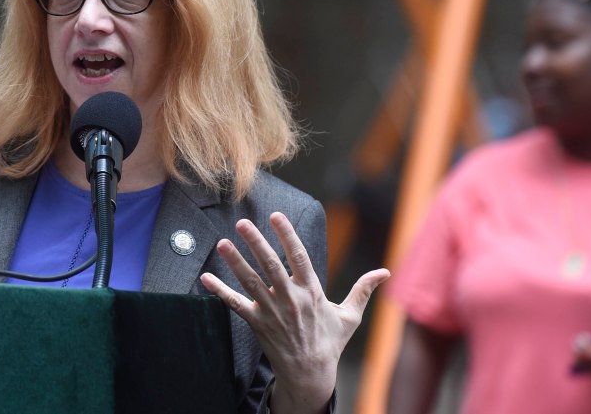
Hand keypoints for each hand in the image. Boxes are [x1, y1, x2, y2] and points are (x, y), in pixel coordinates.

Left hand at [200, 212, 389, 413]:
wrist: (310, 373)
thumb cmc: (330, 341)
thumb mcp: (350, 315)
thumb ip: (363, 289)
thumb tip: (385, 273)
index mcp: (312, 292)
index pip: (298, 257)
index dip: (287, 235)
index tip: (276, 216)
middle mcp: (290, 299)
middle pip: (271, 265)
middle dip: (256, 243)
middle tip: (242, 223)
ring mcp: (272, 311)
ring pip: (251, 282)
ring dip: (235, 262)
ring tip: (222, 243)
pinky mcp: (257, 323)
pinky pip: (235, 305)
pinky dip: (219, 291)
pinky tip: (205, 276)